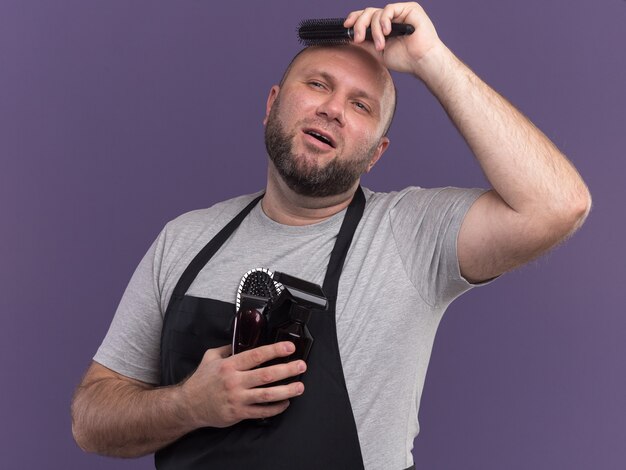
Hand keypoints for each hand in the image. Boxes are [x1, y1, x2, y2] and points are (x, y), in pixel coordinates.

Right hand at [179, 342, 305, 427]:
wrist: (188, 405)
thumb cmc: (201, 381)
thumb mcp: (210, 358)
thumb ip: (227, 348)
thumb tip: (242, 341)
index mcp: (229, 365)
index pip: (256, 355)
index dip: (274, 350)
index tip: (288, 347)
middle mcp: (234, 381)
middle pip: (266, 375)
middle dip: (287, 370)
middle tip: (300, 366)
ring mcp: (237, 398)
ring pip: (267, 395)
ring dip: (286, 391)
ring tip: (299, 386)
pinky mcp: (238, 413)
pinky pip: (261, 412)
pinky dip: (275, 408)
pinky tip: (285, 403)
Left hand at [344, 2, 443, 76]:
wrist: (421, 61)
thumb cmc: (405, 59)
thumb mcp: (379, 52)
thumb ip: (366, 43)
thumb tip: (350, 37)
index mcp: (384, 26)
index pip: (366, 17)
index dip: (355, 19)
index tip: (346, 26)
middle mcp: (391, 18)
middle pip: (368, 13)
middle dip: (360, 25)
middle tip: (359, 39)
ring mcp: (400, 13)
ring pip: (377, 13)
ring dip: (375, 31)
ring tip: (381, 45)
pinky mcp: (409, 9)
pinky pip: (389, 9)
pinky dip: (384, 21)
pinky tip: (387, 32)